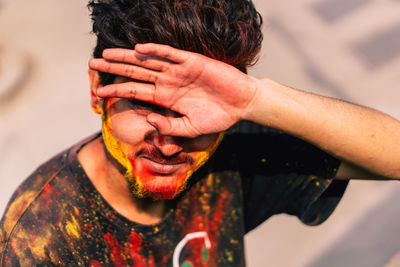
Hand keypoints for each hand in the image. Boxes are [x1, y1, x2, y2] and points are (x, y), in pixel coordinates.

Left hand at [89, 43, 257, 136]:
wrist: (241, 104)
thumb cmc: (217, 117)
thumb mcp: (189, 129)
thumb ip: (168, 126)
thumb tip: (148, 119)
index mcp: (165, 97)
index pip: (135, 92)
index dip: (117, 91)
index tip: (97, 92)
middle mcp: (168, 82)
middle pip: (136, 72)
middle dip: (114, 68)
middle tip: (92, 64)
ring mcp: (179, 70)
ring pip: (148, 61)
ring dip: (128, 57)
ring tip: (106, 54)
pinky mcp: (193, 62)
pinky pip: (172, 54)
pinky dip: (157, 51)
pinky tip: (140, 49)